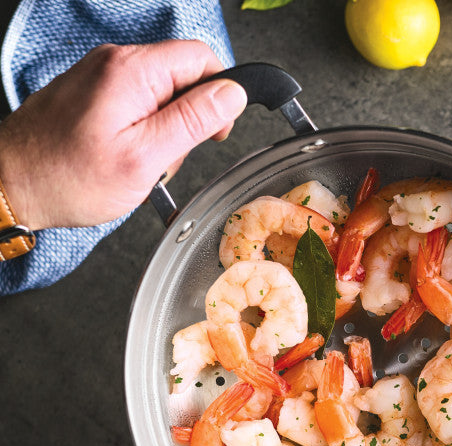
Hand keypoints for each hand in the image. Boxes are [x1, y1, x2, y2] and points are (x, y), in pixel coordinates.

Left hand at [0, 40, 247, 229]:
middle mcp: (114, 63)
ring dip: (163, 133)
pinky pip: (137, 107)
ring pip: (161, 96)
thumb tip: (232, 94)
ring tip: (140, 163)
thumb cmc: (69, 177)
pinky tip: (126, 158)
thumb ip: (193, 121)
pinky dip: (142, 135)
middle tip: (165, 158)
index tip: (216, 132)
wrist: (13, 184)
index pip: (201, 58)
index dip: (221, 94)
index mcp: (132, 71)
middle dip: (187, 122)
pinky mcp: (92, 94)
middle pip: (182, 77)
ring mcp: (101, 77)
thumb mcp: (145, 157)